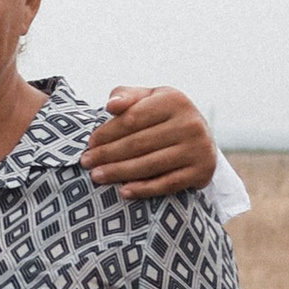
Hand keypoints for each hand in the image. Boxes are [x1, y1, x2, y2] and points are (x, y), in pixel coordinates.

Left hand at [86, 86, 217, 201]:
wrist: (202, 138)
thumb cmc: (164, 117)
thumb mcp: (149, 99)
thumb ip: (127, 96)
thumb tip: (110, 105)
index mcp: (174, 100)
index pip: (132, 118)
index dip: (108, 132)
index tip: (89, 143)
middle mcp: (190, 123)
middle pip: (139, 143)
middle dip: (108, 154)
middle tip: (86, 162)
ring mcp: (198, 148)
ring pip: (150, 164)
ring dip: (120, 172)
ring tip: (97, 176)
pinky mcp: (202, 171)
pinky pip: (168, 183)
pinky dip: (144, 189)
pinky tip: (124, 192)